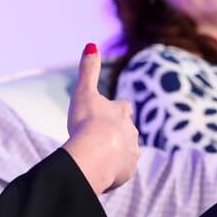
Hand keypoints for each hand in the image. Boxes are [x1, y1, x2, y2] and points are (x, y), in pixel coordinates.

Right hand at [62, 43, 139, 193]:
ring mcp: (132, 152)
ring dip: (117, 152)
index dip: (117, 108)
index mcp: (122, 112)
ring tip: (102, 157)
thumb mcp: (84, 92)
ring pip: (127, 151)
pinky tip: (103, 172)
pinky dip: (114, 171)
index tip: (109, 111)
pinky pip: (122, 171)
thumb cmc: (87, 122)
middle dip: (119, 132)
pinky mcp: (128, 171)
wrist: (95, 155)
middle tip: (103, 136)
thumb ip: (88, 70)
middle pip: (128, 130)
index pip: (123, 107)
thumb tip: (91, 44)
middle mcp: (132, 131)